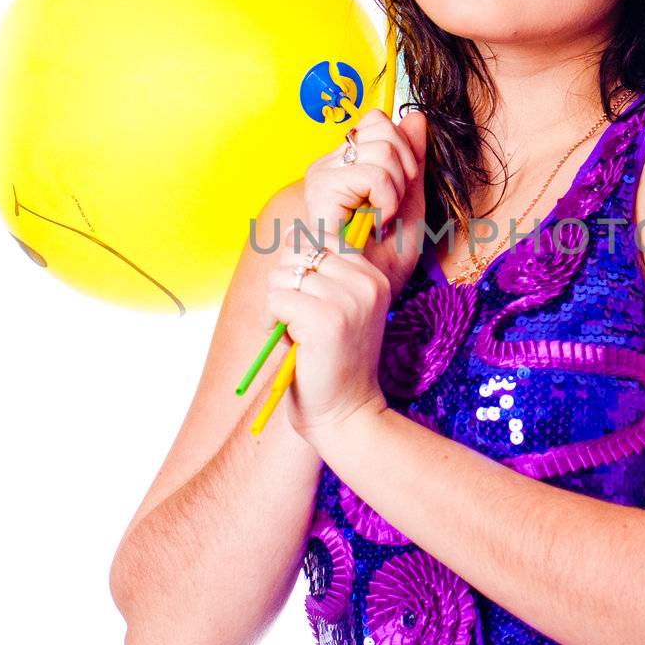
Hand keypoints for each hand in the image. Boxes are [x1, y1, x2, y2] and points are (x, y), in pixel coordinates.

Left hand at [263, 239, 390, 446]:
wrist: (346, 413)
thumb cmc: (333, 362)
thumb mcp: (336, 307)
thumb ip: (319, 270)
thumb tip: (289, 231)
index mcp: (373, 277)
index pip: (321, 237)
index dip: (299, 264)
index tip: (305, 298)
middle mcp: (366, 283)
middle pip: (298, 251)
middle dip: (283, 282)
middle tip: (292, 317)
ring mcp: (348, 300)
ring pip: (283, 275)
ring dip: (276, 304)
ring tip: (292, 331)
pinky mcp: (325, 319)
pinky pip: (277, 298)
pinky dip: (272, 319)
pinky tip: (288, 341)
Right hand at [298, 107, 428, 303]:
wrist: (365, 299)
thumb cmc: (383, 264)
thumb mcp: (411, 205)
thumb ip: (414, 162)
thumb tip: (416, 115)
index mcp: (347, 164)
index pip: (378, 121)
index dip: (403, 150)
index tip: (400, 192)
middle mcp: (329, 165)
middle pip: (382, 126)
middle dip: (405, 169)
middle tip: (392, 209)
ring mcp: (322, 177)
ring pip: (382, 147)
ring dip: (397, 190)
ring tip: (382, 220)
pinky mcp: (321, 193)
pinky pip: (374, 173)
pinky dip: (388, 201)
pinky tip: (375, 225)